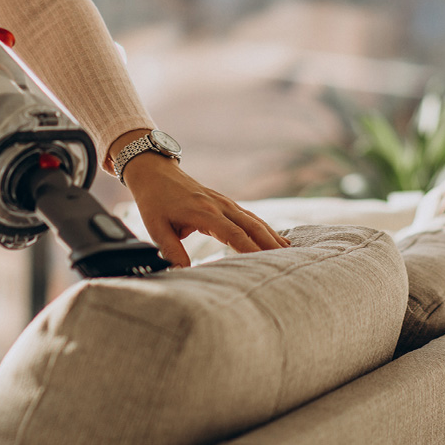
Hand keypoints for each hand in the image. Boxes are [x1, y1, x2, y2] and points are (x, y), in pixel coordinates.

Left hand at [119, 149, 290, 267]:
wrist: (156, 172)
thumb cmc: (155, 202)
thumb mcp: (156, 227)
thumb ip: (170, 250)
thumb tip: (182, 273)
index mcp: (203, 212)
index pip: (233, 234)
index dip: (250, 249)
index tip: (265, 264)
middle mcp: (219, 205)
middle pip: (251, 226)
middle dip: (270, 245)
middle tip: (288, 263)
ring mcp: (225, 202)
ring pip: (254, 221)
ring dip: (272, 237)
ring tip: (289, 255)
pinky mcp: (226, 203)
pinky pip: (250, 217)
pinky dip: (265, 229)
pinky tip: (278, 240)